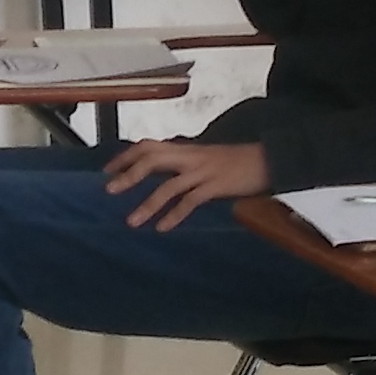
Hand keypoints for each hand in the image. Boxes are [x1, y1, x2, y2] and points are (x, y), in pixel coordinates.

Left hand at [102, 137, 270, 229]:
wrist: (268, 159)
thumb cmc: (236, 161)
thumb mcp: (204, 158)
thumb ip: (183, 165)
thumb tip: (161, 174)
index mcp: (186, 149)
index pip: (148, 146)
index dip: (125, 157)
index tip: (107, 171)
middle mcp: (190, 156)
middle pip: (152, 158)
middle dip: (128, 174)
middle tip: (109, 190)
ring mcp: (203, 171)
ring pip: (168, 185)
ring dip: (147, 203)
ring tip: (132, 221)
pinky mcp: (216, 185)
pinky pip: (191, 200)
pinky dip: (174, 214)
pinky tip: (163, 228)